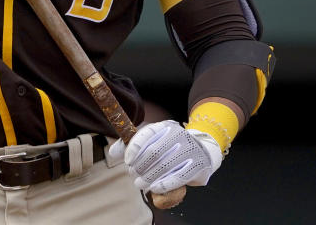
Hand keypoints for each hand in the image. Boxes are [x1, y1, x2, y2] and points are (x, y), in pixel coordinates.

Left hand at [108, 120, 223, 193]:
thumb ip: (131, 147)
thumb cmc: (171, 149)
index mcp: (165, 126)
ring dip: (149, 177)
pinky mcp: (198, 164)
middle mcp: (179, 134)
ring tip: (140, 184)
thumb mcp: (153, 142)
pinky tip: (154, 188)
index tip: (127, 161)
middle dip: (140, 166)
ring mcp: (190, 149)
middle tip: (133, 175)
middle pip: (154, 151)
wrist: (203, 153)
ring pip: (165, 165)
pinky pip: (179, 176)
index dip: (134, 148)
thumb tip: (113, 152)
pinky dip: (164, 184)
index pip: (147, 133)